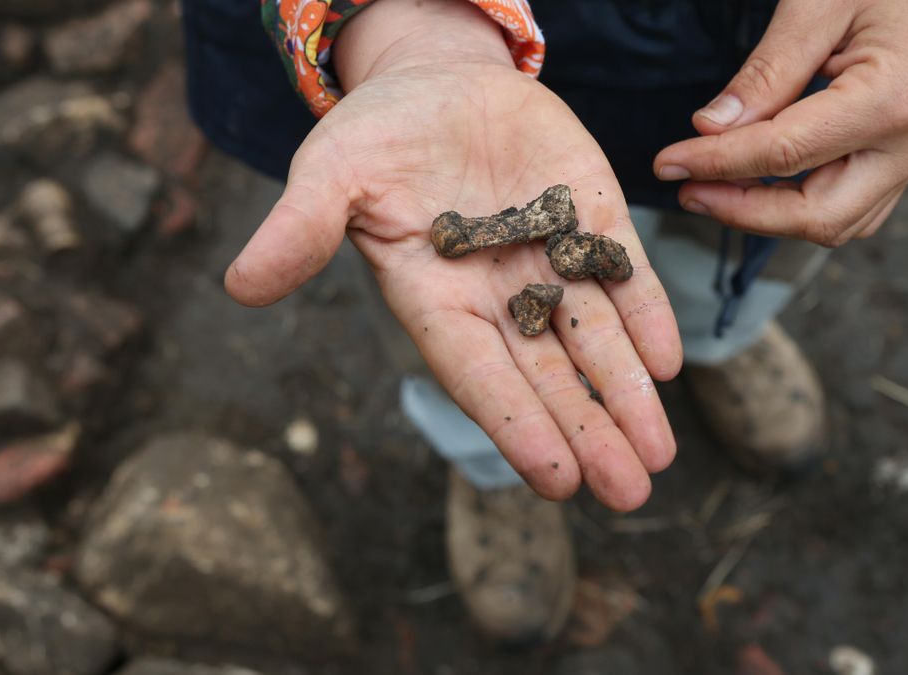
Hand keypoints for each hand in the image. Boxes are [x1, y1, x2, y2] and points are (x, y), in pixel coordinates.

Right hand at [225, 0, 680, 510]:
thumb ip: (300, 229)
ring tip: (659, 451)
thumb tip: (239, 287)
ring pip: (596, 338)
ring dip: (629, 393)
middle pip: (548, 374)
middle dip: (589, 430)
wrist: (437, 80)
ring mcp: (550, 256)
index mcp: (436, 299)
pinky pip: (624, 272)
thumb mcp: (331, 173)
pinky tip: (667, 360)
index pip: (478, 374)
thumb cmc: (377, 135)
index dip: (516, 423)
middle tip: (629, 491)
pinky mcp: (591, 215)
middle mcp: (498, 294)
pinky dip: (647, 315)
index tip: (556, 480)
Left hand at [654, 0, 907, 246]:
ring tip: (715, 188)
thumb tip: (710, 130)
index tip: (668, 162)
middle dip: (743, 212)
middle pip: (816, 216)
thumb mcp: (819, 4)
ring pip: (837, 224)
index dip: (715, 163)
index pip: (783, 154)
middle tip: (687, 189)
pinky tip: (760, 181)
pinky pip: (854, 207)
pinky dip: (802, 205)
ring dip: (770, 216)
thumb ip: (767, 72)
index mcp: (893, 100)